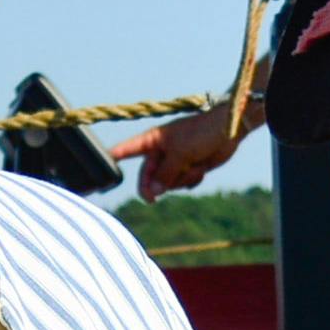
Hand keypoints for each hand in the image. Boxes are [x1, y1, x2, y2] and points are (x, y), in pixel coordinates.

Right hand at [115, 92, 256, 199]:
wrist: (230, 129)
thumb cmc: (202, 132)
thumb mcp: (180, 153)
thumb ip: (165, 174)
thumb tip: (154, 192)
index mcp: (152, 141)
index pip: (126, 150)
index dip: (113, 158)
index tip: (99, 166)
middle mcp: (161, 152)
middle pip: (148, 176)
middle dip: (154, 186)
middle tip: (152, 200)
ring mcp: (175, 161)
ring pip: (168, 183)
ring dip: (180, 180)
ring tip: (194, 167)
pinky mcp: (189, 168)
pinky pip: (183, 184)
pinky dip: (191, 180)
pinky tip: (200, 170)